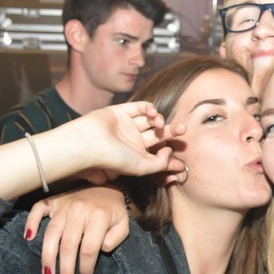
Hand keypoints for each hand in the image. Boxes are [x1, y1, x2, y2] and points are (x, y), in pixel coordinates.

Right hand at [24, 185, 131, 273]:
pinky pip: (38, 209)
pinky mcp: (53, 201)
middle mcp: (79, 210)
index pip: (89, 248)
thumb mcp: (124, 224)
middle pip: (68, 245)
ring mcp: (64, 205)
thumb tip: (101, 249)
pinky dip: (31, 222)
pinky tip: (28, 238)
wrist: (106, 186)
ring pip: (51, 233)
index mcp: (99, 216)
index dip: (86, 267)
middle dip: (66, 270)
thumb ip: (116, 238)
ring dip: (48, 257)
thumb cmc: (113, 211)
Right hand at [69, 102, 186, 182]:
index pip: (159, 154)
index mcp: (137, 155)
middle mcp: (133, 140)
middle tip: (183, 129)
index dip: (171, 157)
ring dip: (159, 120)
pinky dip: (150, 108)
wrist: (90, 143)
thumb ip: (160, 163)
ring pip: (151, 119)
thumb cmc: (113, 158)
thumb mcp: (142, 167)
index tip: (182, 161)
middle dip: (171, 131)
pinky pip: (141, 107)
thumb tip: (169, 151)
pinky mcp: (121, 111)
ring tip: (158, 124)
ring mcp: (127, 125)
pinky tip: (152, 114)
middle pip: (158, 134)